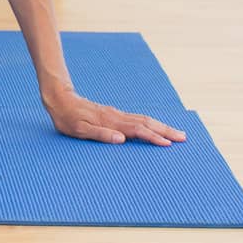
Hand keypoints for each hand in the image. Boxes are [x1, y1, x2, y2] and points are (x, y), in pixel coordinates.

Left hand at [44, 88, 186, 145]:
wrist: (59, 98)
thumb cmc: (68, 117)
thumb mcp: (79, 130)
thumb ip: (100, 134)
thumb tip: (121, 139)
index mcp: (111, 122)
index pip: (137, 130)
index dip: (153, 137)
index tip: (168, 144)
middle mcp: (116, 116)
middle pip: (146, 123)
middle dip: (165, 131)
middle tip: (183, 137)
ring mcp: (116, 114)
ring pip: (143, 119)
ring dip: (160, 126)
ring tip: (175, 133)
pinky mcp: (113, 114)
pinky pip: (136, 119)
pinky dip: (149, 123)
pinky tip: (153, 127)